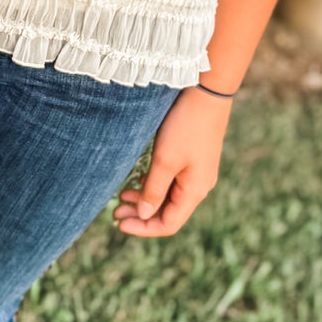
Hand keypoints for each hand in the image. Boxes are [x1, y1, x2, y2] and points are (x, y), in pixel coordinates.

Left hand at [113, 86, 232, 237]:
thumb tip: (144, 215)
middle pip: (168, 212)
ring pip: (168, 197)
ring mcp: (196, 172)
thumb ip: (153, 190)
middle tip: (114, 214)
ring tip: (120, 199)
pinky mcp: (192, 158)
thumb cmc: (185, 126)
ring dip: (145, 200)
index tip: (118, 224)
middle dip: (140, 216)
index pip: (168, 224)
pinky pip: (171, 182)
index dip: (143, 228)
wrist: (207, 92)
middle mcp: (198, 186)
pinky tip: (136, 181)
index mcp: (194, 191)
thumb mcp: (165, 160)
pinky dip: (153, 185)